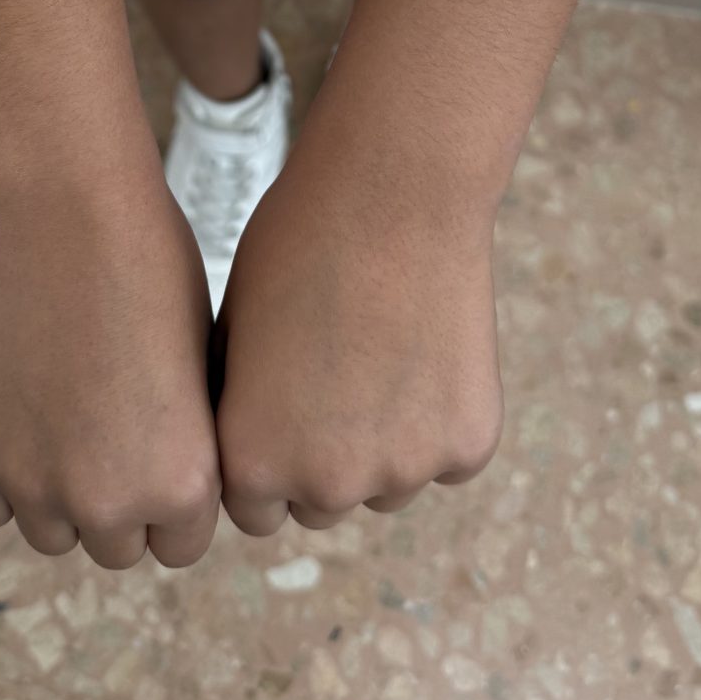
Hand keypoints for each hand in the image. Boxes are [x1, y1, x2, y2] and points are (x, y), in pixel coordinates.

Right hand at [0, 135, 220, 568]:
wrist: (58, 202)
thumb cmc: (147, 261)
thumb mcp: (201, 360)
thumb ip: (186, 439)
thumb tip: (173, 484)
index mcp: (182, 480)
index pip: (183, 538)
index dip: (175, 487)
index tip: (163, 438)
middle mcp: (107, 502)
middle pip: (116, 545)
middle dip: (118, 496)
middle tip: (111, 424)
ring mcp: (30, 485)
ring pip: (51, 533)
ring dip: (59, 492)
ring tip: (67, 411)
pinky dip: (5, 469)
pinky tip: (24, 406)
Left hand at [214, 80, 503, 534]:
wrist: (392, 193)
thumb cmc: (298, 246)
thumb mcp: (233, 331)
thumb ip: (239, 411)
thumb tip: (243, 452)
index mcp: (253, 464)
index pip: (252, 505)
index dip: (263, 452)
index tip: (278, 403)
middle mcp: (327, 486)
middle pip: (321, 501)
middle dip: (323, 455)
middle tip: (334, 374)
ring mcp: (404, 470)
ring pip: (387, 483)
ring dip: (382, 441)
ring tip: (380, 352)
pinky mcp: (467, 445)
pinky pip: (446, 453)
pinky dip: (439, 416)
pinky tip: (426, 346)